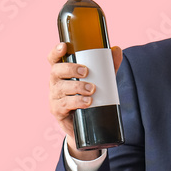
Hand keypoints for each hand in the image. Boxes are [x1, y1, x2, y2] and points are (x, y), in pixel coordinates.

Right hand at [48, 43, 122, 159]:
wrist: (86, 124)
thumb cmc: (89, 95)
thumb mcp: (100, 80)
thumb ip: (108, 65)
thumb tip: (117, 49)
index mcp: (62, 72)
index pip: (54, 59)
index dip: (56, 51)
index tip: (64, 47)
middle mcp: (55, 82)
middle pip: (56, 71)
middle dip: (70, 69)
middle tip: (86, 72)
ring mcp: (54, 97)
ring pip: (61, 88)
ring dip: (77, 87)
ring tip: (91, 89)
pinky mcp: (57, 110)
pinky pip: (64, 104)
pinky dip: (76, 102)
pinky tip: (87, 102)